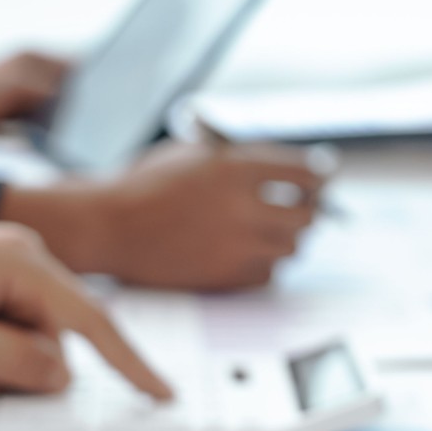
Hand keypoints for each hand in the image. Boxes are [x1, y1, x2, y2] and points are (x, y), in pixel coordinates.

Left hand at [0, 202, 169, 396]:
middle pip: (55, 340)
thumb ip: (6, 360)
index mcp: (20, 263)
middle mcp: (25, 260)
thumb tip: (61, 377)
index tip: (162, 396)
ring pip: (31, 341)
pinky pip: (9, 332)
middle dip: (20, 368)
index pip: (92, 320)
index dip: (130, 363)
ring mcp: (9, 270)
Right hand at [6, 141, 327, 290]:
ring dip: (288, 238)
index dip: (321, 175)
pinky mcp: (225, 276)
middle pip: (308, 214)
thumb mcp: (192, 154)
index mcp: (236, 167)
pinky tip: (254, 253)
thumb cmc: (145, 186)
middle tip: (308, 207)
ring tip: (278, 230)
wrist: (109, 226)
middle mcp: (242, 207)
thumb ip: (238, 158)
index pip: (306, 172)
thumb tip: (284, 167)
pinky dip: (267, 263)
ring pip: (292, 247)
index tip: (323, 179)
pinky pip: (268, 274)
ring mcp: (236, 246)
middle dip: (311, 209)